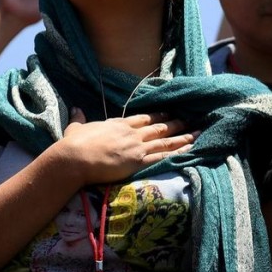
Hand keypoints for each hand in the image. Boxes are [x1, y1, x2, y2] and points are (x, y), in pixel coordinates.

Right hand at [53, 110, 194, 185]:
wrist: (75, 158)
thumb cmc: (74, 144)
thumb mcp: (77, 127)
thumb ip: (79, 119)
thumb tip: (76, 109)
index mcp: (118, 124)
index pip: (143, 118)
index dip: (158, 115)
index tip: (169, 112)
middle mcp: (131, 133)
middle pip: (159, 127)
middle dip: (176, 123)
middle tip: (191, 119)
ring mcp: (136, 147)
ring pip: (165, 140)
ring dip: (183, 136)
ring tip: (198, 132)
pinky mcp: (138, 162)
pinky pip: (163, 156)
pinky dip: (178, 152)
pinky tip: (190, 150)